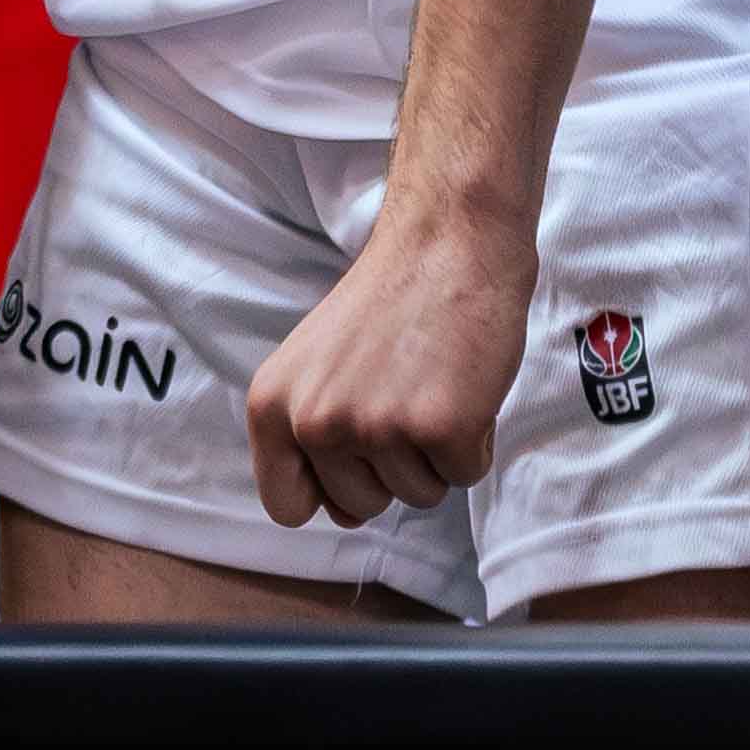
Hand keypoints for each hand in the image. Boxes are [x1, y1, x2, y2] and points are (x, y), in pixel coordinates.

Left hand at [247, 201, 538, 529]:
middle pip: (359, 506)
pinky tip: (466, 383)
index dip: (329, 489)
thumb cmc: (392, 298)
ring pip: (417, 494)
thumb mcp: (318, 361)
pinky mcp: (441, 428)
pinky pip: (466, 474)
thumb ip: (313, 432)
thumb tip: (337, 512)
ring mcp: (377, 427)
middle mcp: (315, 421)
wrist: (450, 237)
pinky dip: (476, 438)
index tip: (354, 451)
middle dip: (392, 465)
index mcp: (273, 404)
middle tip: (405, 388)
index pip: (287, 505)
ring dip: (435, 450)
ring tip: (435, 378)